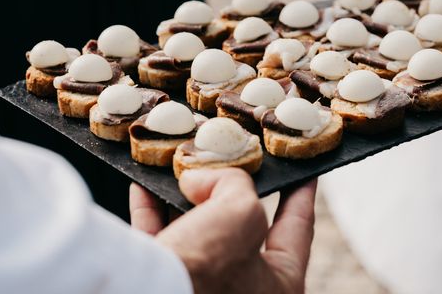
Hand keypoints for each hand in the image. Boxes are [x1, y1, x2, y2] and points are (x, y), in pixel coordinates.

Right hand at [129, 169, 316, 293]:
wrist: (137, 292)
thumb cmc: (205, 268)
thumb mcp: (240, 211)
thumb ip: (234, 184)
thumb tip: (198, 181)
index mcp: (277, 286)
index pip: (297, 228)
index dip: (302, 194)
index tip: (305, 172)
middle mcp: (241, 292)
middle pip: (239, 227)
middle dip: (228, 191)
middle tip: (229, 161)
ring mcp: (203, 288)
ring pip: (196, 232)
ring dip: (184, 197)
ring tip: (181, 168)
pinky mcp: (165, 283)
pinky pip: (159, 241)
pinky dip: (151, 212)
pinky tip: (144, 185)